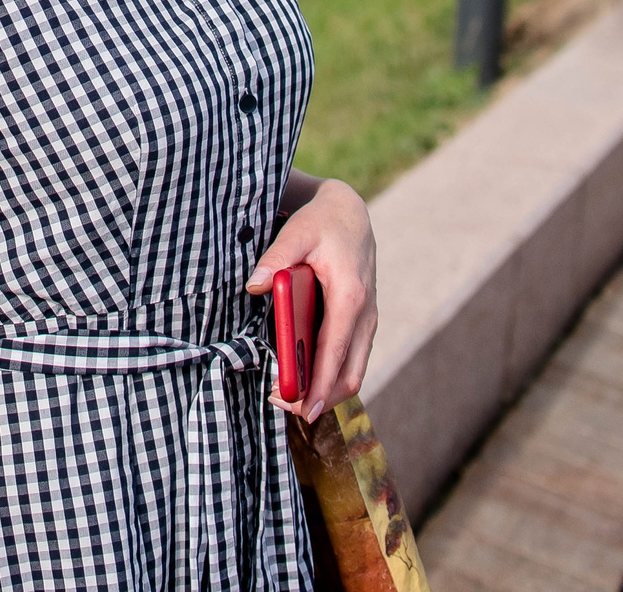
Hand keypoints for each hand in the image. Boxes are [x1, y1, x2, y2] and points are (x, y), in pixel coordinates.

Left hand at [249, 177, 375, 421]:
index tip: (302, 408)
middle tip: (285, 405)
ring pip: (354, 372)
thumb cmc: (322, 223)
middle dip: (321, 398)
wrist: (349, 213)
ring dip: (327, 391)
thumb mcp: (297, 232)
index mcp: (350, 296)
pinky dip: (332, 376)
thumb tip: (254, 285)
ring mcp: (368, 321)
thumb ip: (275, 257)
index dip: (319, 385)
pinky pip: (352, 360)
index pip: (335, 352)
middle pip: (350, 375)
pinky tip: (304, 378)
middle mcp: (365, 314)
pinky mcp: (363, 323)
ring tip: (289, 395)